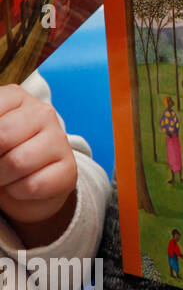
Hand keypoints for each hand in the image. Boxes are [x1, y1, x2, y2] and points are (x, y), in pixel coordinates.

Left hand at [0, 84, 78, 229]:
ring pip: (18, 162)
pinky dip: (18, 192)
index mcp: (16, 98)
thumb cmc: (1, 153)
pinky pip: (33, 185)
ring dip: (3, 177)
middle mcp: (42, 113)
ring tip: (5, 175)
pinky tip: (21, 184)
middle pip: (2, 137)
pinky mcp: (69, 169)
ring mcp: (59, 140)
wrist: (27, 180)